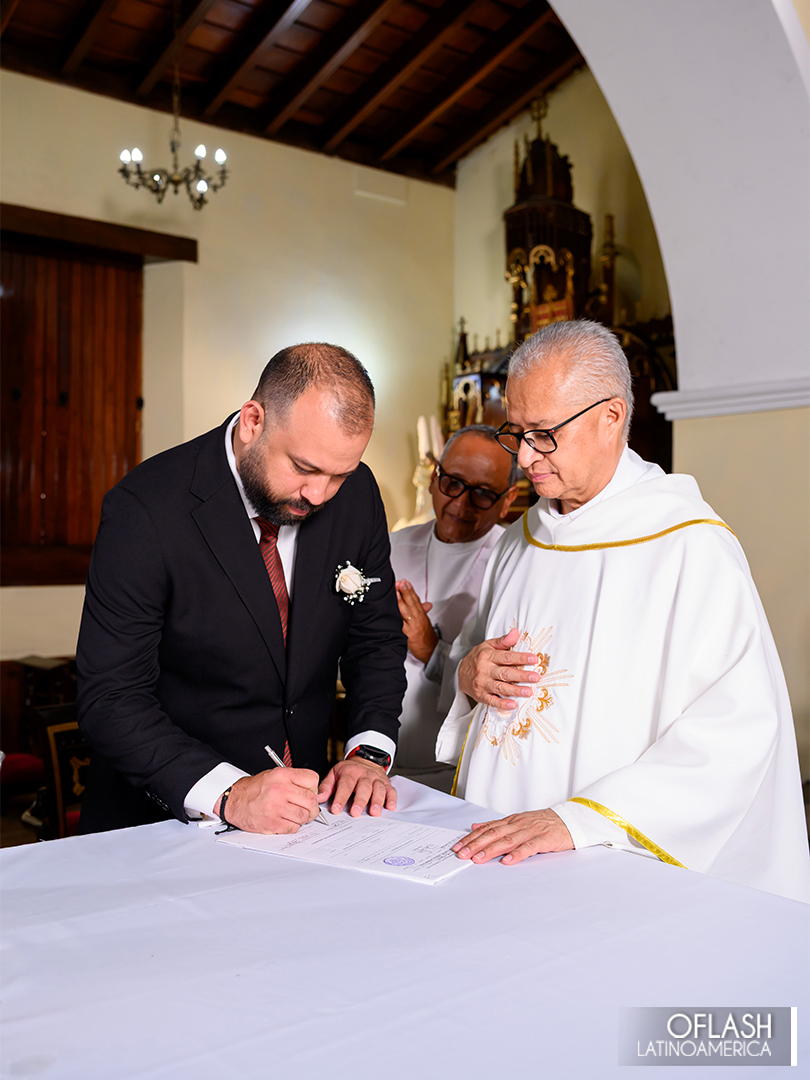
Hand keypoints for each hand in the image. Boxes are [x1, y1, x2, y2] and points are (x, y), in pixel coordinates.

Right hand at [215, 768, 319, 833]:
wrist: (234, 800)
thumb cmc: (255, 789)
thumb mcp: (274, 775)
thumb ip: (294, 781)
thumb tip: (313, 792)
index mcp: (282, 775)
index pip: (312, 779)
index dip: (314, 788)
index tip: (311, 794)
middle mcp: (280, 790)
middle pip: (311, 800)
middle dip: (312, 807)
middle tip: (308, 810)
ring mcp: (276, 807)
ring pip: (304, 816)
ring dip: (302, 818)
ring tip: (294, 815)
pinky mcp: (272, 823)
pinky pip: (293, 827)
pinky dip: (292, 826)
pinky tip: (285, 820)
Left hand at [318, 756, 396, 817]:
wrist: (366, 759)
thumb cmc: (349, 771)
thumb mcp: (335, 774)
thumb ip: (327, 786)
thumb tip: (319, 799)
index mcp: (350, 772)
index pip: (345, 785)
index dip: (340, 797)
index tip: (336, 809)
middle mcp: (365, 775)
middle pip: (363, 787)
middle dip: (360, 800)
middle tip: (356, 813)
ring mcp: (377, 779)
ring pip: (378, 789)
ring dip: (377, 800)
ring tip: (374, 812)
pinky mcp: (386, 783)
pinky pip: (391, 790)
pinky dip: (392, 799)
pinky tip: (390, 807)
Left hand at [395, 579, 437, 663]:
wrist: (430, 650)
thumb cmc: (426, 635)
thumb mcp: (425, 621)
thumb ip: (423, 610)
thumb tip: (426, 604)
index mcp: (421, 614)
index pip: (415, 599)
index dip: (410, 590)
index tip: (405, 581)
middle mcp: (417, 618)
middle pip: (411, 603)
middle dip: (405, 592)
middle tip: (399, 583)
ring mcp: (412, 626)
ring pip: (406, 612)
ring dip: (400, 602)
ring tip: (395, 593)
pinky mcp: (407, 635)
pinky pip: (401, 626)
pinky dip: (397, 619)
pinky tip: (392, 613)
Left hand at [452, 809, 573, 864]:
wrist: (570, 820)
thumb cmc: (543, 823)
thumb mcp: (518, 821)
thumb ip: (496, 825)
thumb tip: (475, 826)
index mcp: (511, 821)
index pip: (487, 829)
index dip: (471, 838)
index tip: (458, 847)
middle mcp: (518, 824)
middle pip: (493, 834)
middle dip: (475, 844)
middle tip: (462, 854)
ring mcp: (531, 831)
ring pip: (508, 840)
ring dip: (491, 850)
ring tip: (478, 859)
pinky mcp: (544, 840)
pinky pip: (529, 847)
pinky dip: (517, 854)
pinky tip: (508, 861)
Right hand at [457, 627, 539, 707]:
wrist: (460, 673)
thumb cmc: (478, 658)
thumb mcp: (488, 645)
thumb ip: (503, 640)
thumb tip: (516, 633)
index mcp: (487, 656)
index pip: (506, 657)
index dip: (521, 658)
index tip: (534, 659)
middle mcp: (484, 670)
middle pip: (505, 673)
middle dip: (521, 675)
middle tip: (535, 677)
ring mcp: (482, 684)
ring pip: (500, 687)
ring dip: (515, 690)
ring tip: (529, 692)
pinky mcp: (481, 695)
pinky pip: (492, 701)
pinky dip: (502, 704)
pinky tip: (512, 704)